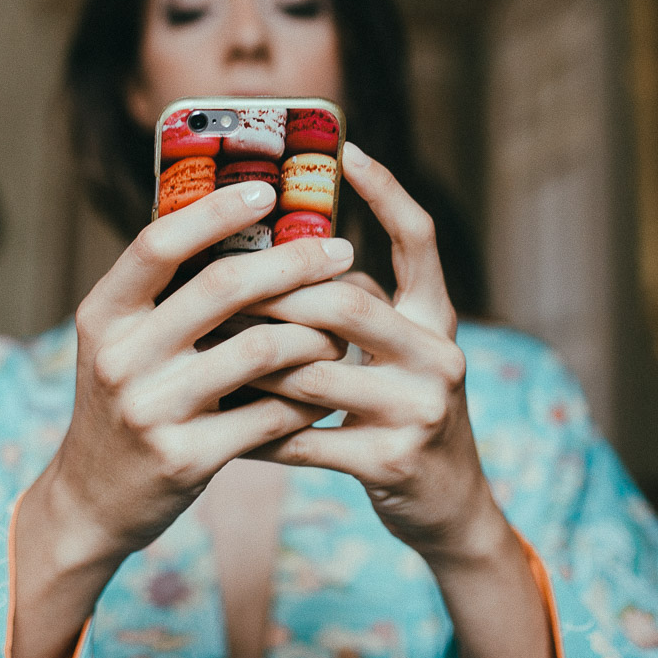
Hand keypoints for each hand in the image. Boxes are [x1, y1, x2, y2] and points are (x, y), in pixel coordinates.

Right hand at [30, 180, 352, 567]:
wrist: (91, 501)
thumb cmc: (123, 403)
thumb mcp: (119, 342)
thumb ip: (165, 295)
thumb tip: (239, 222)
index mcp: (104, 315)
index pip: (158, 244)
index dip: (216, 212)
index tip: (269, 190)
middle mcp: (121, 357)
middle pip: (223, 287)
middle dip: (294, 263)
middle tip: (341, 252)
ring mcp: (153, 410)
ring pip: (260, 350)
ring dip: (314, 335)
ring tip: (341, 329)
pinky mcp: (187, 459)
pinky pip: (269, 415)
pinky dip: (307, 398)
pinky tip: (328, 387)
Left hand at [245, 143, 505, 563]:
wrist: (451, 508)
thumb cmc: (405, 415)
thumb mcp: (402, 355)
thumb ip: (361, 310)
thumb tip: (279, 259)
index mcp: (437, 320)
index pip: (420, 241)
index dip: (388, 192)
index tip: (348, 149)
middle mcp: (437, 356)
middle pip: (348, 305)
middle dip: (277, 296)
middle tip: (220, 285)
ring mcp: (419, 411)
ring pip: (316, 374)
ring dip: (255, 366)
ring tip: (205, 351)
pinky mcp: (391, 462)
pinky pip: (306, 440)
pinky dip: (260, 432)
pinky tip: (224, 425)